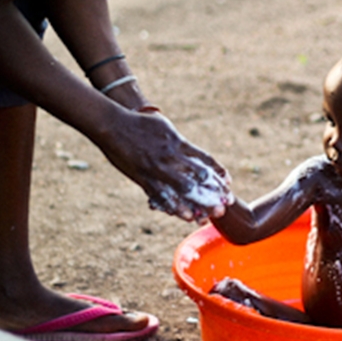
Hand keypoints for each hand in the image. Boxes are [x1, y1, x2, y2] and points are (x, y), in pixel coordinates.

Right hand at [99, 108, 232, 222]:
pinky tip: (186, 216)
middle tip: (224, 205)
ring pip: (182, 190)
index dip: (218, 173)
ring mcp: (157, 169)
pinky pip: (162, 196)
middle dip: (212, 193)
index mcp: (178, 142)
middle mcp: (171, 157)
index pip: (205, 159)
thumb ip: (179, 141)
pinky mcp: (143, 179)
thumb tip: (191, 152)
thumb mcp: (165, 126)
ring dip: (196, 205)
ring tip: (208, 217)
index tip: (228, 183)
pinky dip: (174, 207)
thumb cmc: (140, 123)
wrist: (113, 125)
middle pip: (198, 178)